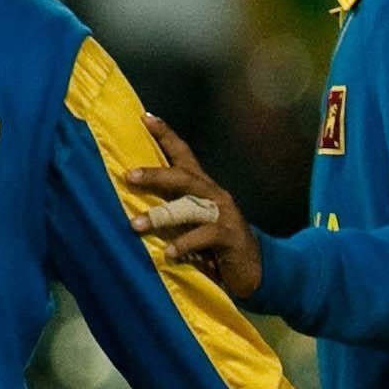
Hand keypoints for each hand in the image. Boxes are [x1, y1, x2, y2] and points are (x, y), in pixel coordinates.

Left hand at [123, 114, 262, 299]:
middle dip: (156, 174)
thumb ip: (172, 212)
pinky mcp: (231, 236)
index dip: (166, 136)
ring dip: (161, 215)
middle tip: (129, 175)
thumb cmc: (216, 247)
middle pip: (184, 176)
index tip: (146, 118)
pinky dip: (185, 243)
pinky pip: (205, 235)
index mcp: (204, 189)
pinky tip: (169, 252)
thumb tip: (131, 205)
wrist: (258, 270)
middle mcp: (214, 195)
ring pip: (190, 207)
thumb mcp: (192, 224)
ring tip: (136, 225)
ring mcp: (224, 214)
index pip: (184, 155)